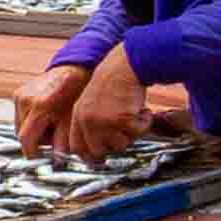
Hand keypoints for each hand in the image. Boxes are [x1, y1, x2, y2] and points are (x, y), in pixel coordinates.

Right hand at [11, 61, 88, 152]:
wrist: (73, 69)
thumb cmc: (76, 93)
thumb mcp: (73, 119)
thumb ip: (63, 141)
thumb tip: (57, 158)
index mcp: (39, 106)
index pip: (26, 139)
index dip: (31, 152)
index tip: (39, 158)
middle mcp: (25, 99)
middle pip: (21, 133)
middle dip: (35, 140)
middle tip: (52, 137)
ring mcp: (20, 95)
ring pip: (19, 125)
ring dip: (31, 130)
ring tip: (50, 123)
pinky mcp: (18, 93)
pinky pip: (20, 115)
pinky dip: (30, 120)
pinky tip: (45, 115)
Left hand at [57, 43, 149, 160]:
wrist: (127, 64)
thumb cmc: (115, 82)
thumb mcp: (93, 103)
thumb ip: (92, 126)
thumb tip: (95, 156)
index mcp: (78, 116)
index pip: (77, 148)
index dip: (90, 155)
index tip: (101, 155)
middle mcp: (88, 120)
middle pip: (99, 152)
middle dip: (114, 144)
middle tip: (124, 128)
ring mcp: (103, 121)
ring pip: (121, 145)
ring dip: (131, 132)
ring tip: (132, 112)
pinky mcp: (122, 118)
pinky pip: (137, 133)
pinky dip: (144, 123)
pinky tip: (142, 109)